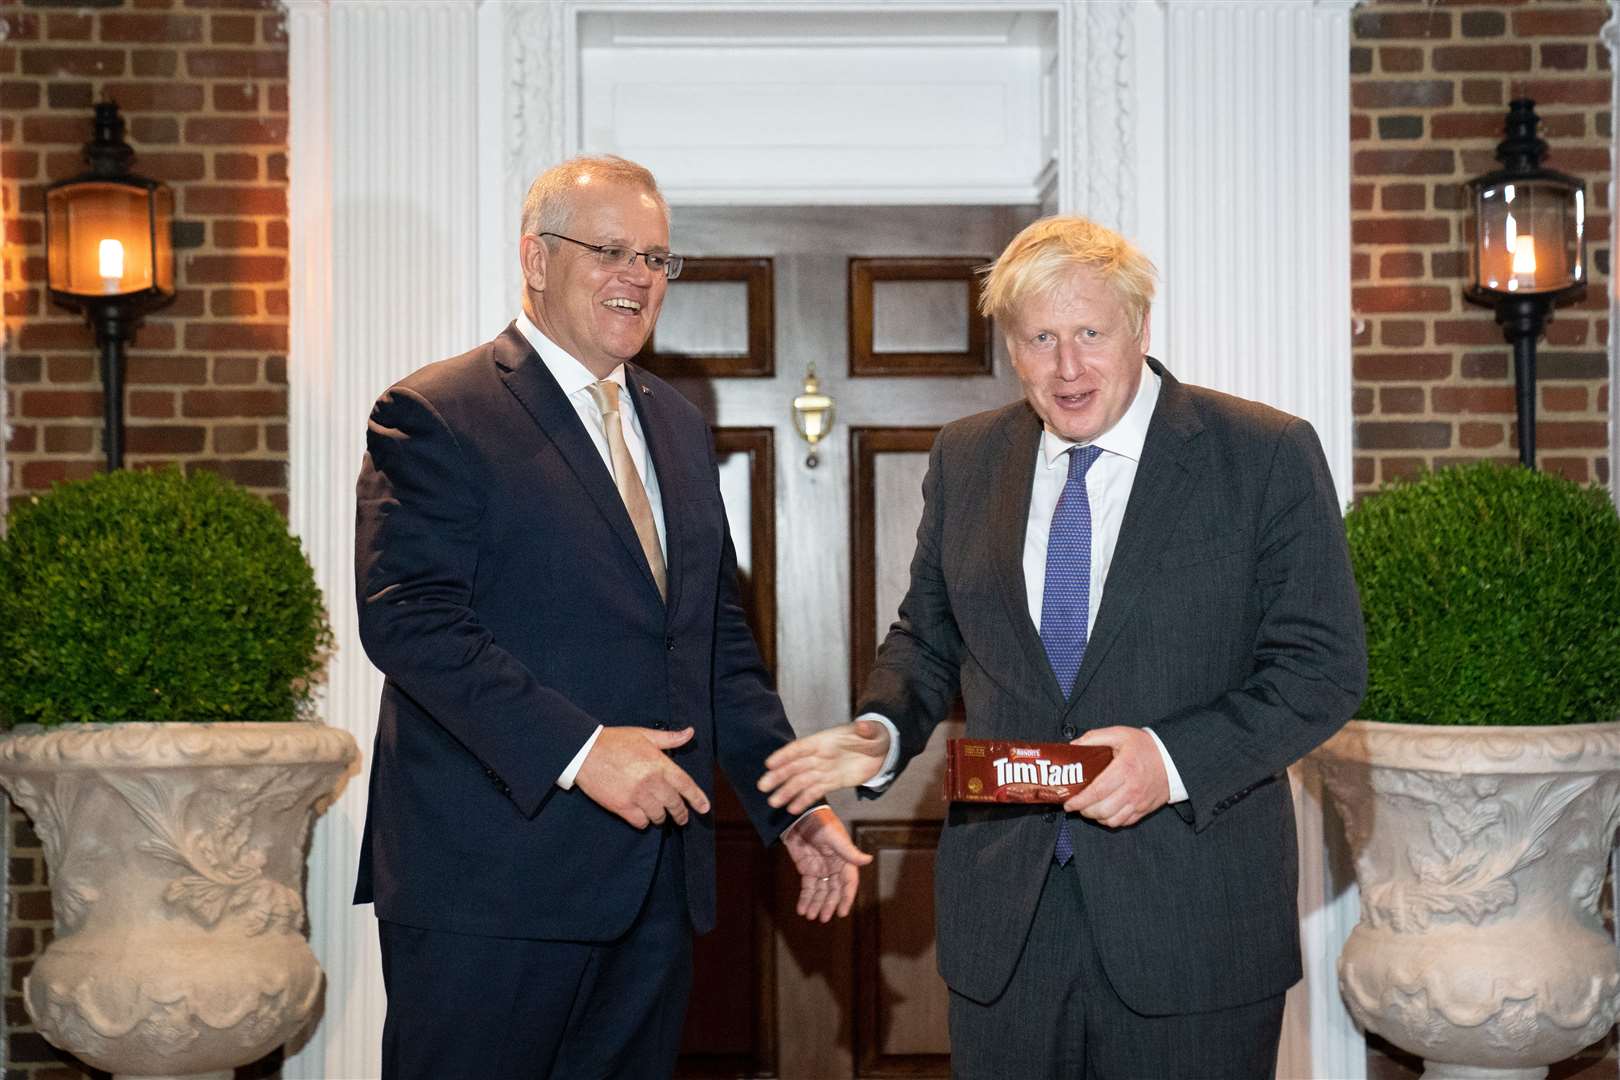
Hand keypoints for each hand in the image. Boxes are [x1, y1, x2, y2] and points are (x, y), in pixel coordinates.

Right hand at [574, 726, 710, 828]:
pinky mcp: (622, 806)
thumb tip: (690, 733)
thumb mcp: (644, 735)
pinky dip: (644, 822)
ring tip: (660, 816)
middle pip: (674, 804)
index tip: (705, 809)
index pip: (686, 785)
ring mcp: (637, 795)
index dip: (697, 798)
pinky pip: (640, 822)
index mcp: (659, 764)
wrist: (584, 751)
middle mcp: (651, 781)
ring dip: (661, 817)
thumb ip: (669, 738)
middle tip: (683, 818)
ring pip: (658, 816)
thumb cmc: (615, 741)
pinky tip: (643, 817)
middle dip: (681, 814)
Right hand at [758, 719, 891, 815]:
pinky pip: (815, 791)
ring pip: (802, 781)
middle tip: (763, 787)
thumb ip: (867, 730)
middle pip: (796, 766)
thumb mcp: (875, 731)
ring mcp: (825, 769)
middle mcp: (821, 755)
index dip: (785, 755)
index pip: (801, 747)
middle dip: (779, 776)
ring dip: (787, 791)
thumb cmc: (876, 736)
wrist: (884, 749)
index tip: (769, 764)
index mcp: (826, 740)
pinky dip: (804, 800)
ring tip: (773, 802)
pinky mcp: (833, 781)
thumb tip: (863, 726)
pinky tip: (792, 810)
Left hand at [781, 806, 871, 921]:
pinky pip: (808, 887)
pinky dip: (805, 899)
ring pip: (820, 891)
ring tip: (811, 916)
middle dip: (829, 904)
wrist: (798, 816)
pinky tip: (802, 909)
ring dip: (817, 904)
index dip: (846, 898)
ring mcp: (820, 868)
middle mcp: (834, 866)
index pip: (848, 883)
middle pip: (834, 890)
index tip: (842, 912)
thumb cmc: (820, 822)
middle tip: (823, 918)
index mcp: (844, 859)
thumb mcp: (834, 837)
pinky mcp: (807, 868)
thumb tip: (868, 860)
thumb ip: (849, 851)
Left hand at [1062, 726, 1168, 828]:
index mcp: (1124, 770)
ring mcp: (1138, 802)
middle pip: (1101, 809)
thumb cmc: (1145, 746)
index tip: (1068, 802)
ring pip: (1111, 820)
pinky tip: (1103, 812)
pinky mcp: (1144, 809)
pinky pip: (1123, 822)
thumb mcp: (1119, 734)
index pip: (1096, 792)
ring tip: (1087, 809)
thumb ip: (1094, 738)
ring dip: (1095, 817)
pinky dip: (1110, 821)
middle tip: (1075, 805)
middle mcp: (1131, 789)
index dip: (1079, 801)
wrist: (1173, 758)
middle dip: (1083, 810)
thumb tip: (1073, 746)